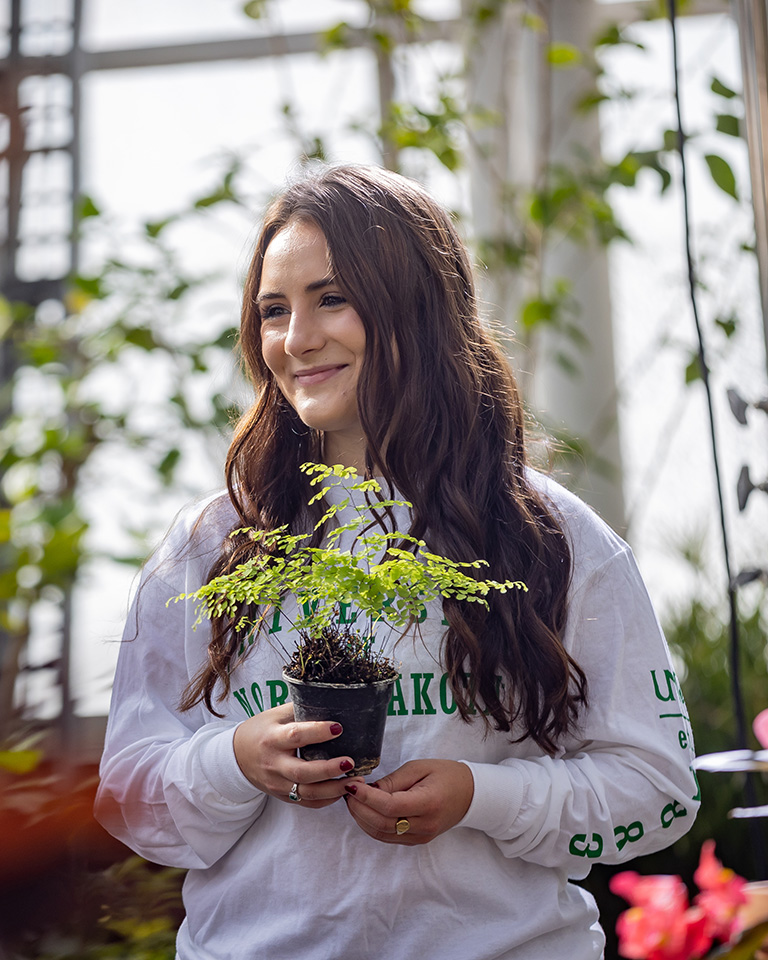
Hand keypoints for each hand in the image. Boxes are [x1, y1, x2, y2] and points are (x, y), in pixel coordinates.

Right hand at [232, 703, 362, 807]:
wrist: (237, 756)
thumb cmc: (262, 730)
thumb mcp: (276, 715)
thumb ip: (301, 709)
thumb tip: (332, 700)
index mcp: (272, 738)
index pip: (295, 736)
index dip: (318, 732)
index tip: (339, 728)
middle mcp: (274, 764)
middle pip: (302, 772)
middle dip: (328, 769)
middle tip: (350, 762)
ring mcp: (277, 783)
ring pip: (306, 793)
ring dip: (333, 789)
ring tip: (354, 779)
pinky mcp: (282, 796)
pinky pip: (307, 803)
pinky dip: (326, 800)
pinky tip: (343, 790)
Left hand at [344, 759, 473, 844]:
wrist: (470, 794)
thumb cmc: (446, 775)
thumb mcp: (419, 768)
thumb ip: (393, 781)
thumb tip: (367, 790)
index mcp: (428, 803)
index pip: (390, 807)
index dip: (367, 798)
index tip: (351, 785)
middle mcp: (425, 825)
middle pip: (382, 824)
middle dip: (359, 808)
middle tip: (347, 790)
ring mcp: (421, 836)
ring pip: (381, 834)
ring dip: (361, 818)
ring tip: (352, 799)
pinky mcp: (416, 840)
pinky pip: (388, 837)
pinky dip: (371, 825)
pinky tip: (364, 810)